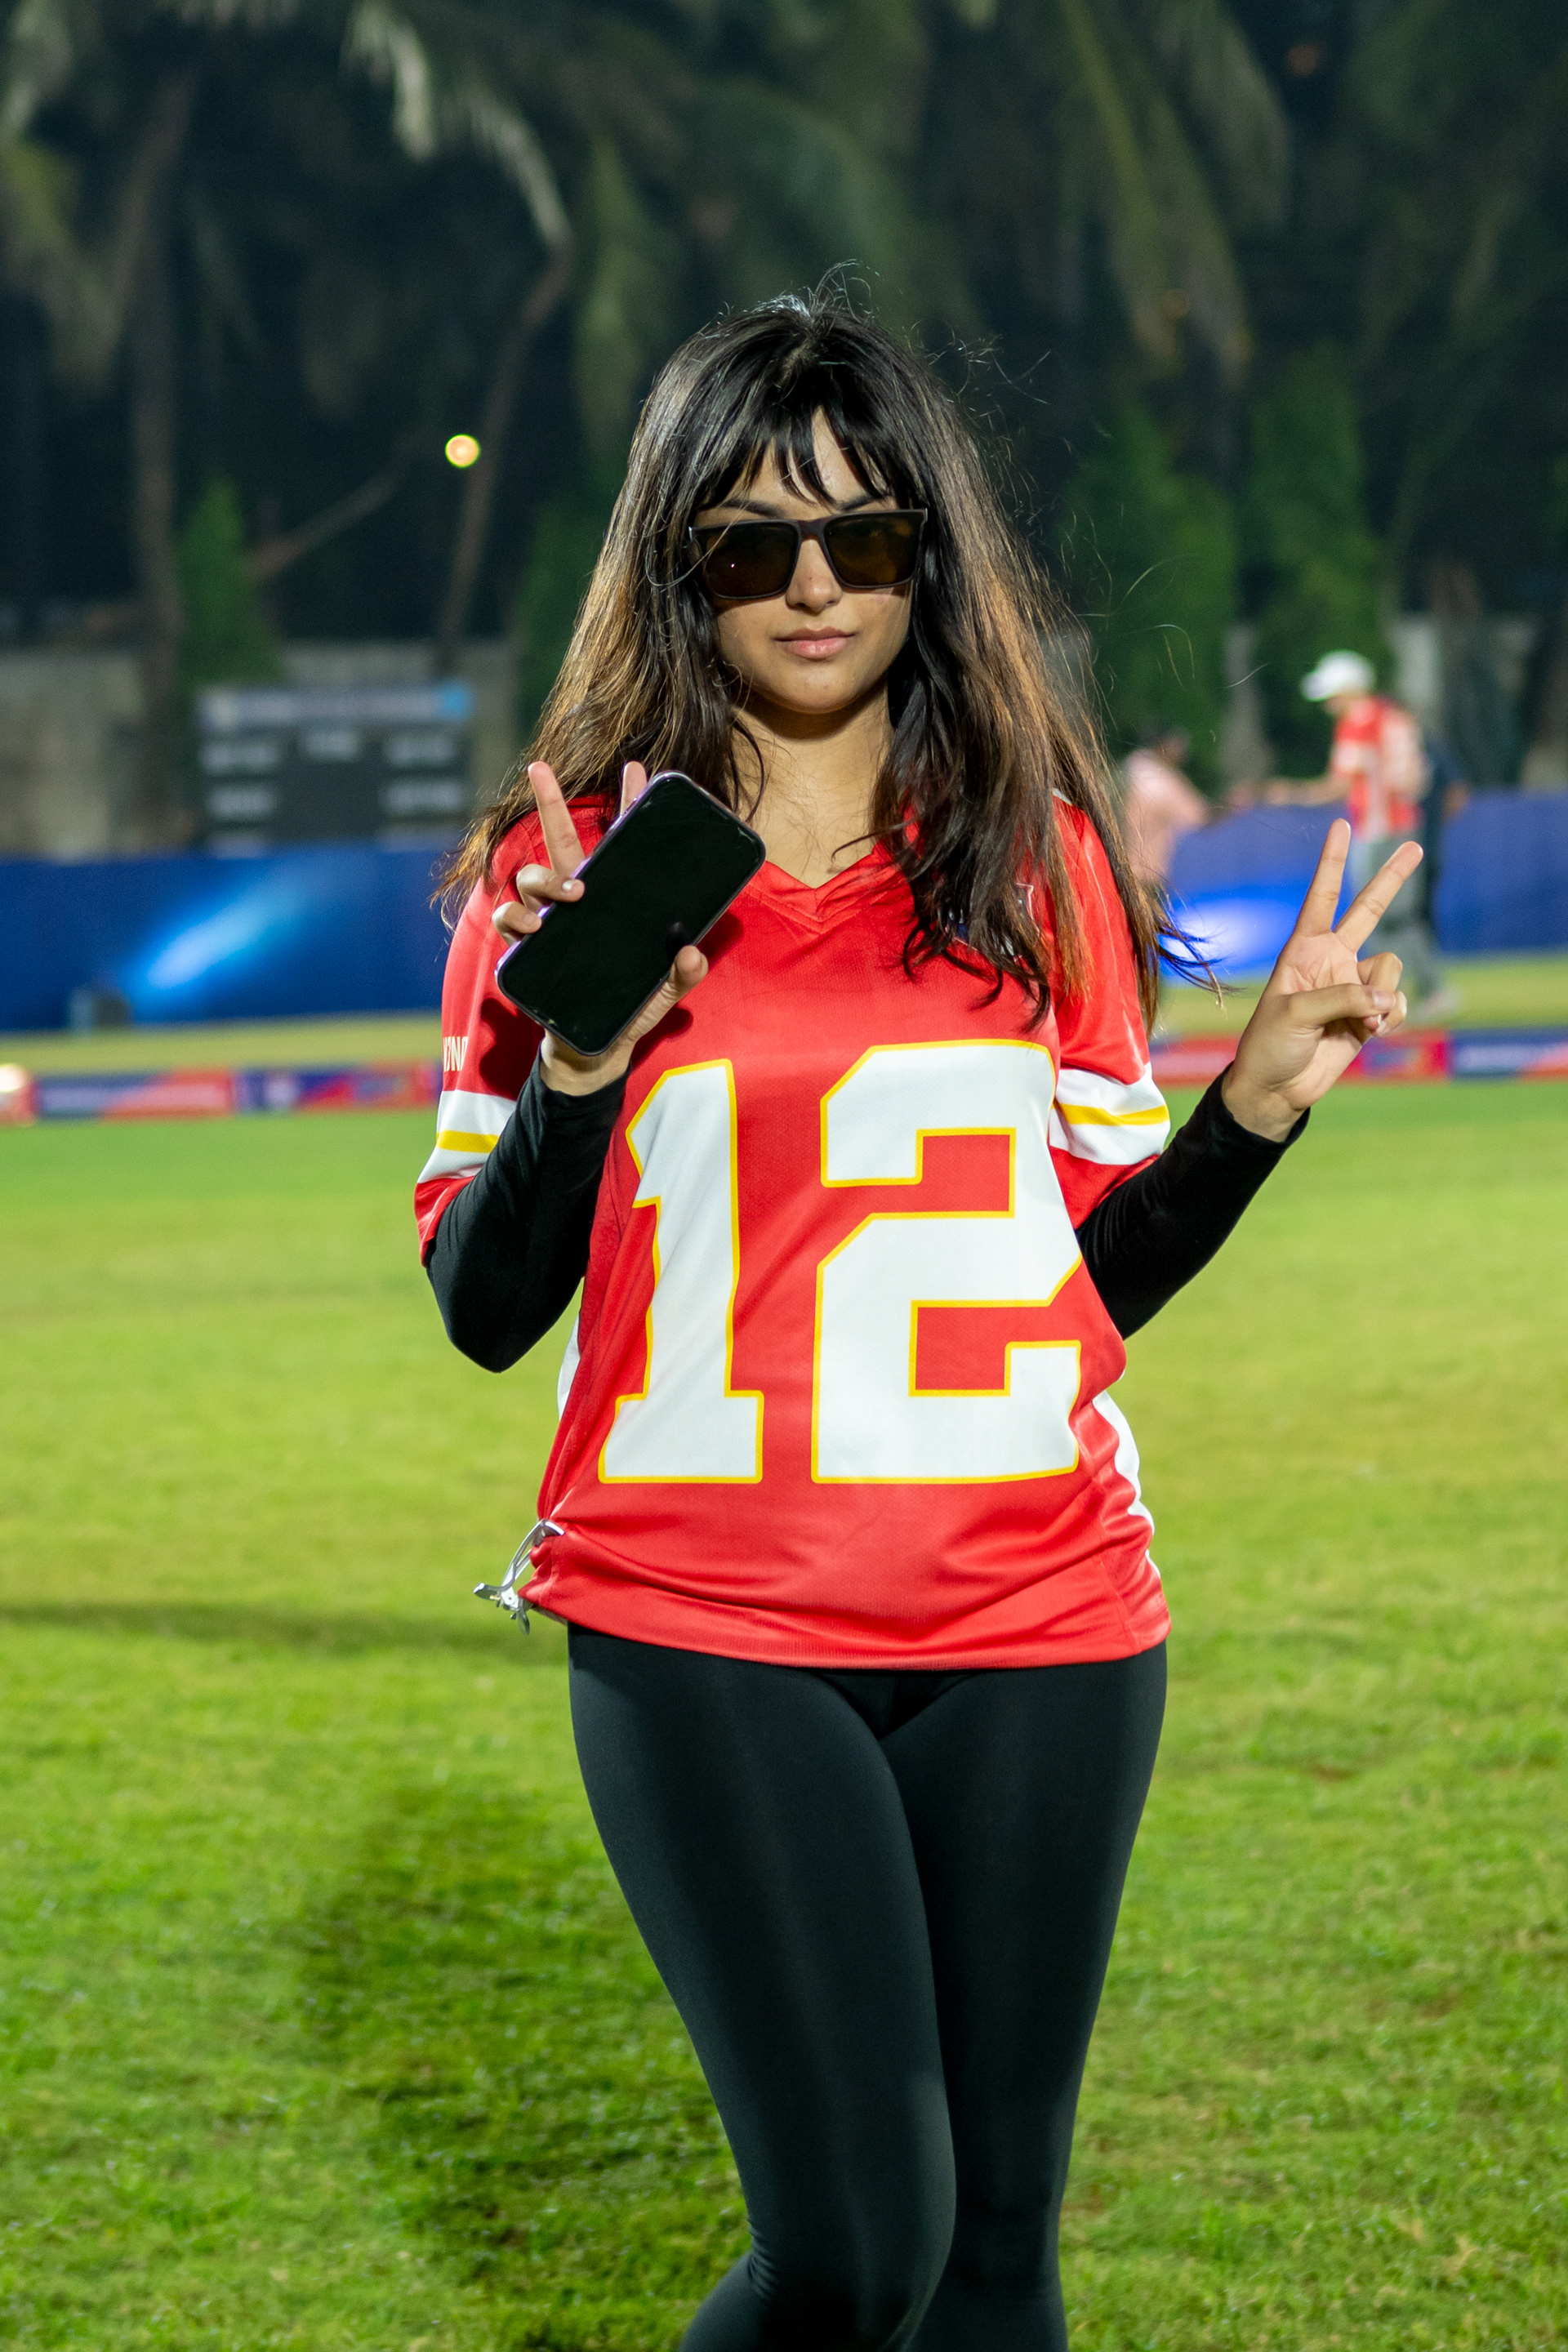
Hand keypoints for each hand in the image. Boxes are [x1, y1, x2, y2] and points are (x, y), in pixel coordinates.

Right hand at [492, 759, 708, 1094]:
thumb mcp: (666, 990)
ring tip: (573, 894)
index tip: (637, 769)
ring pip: (531, 877)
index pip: (619, 843)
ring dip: (546, 877)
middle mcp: (576, 901)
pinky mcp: (528, 949)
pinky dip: (518, 920)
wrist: (594, 1051)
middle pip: (559, 841)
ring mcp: (549, 922)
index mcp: (612, 899)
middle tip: (539, 767)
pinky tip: (535, 927)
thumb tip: (691, 952)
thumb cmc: (629, 1009)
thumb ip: (684, 972)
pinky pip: (511, 922)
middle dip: (549, 800)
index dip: (627, 805)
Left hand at [1220, 819, 1422, 1141]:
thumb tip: (1385, 996)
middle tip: (1415, 845)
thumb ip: (1342, 997)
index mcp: (1304, 949)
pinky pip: (1396, 1001)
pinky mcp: (1370, 1013)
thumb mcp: (1295, 1014)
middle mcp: (1332, 960)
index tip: (1340, 825)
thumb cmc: (1270, 1044)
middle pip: (1369, 910)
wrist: (1278, 1088)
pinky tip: (1370, 1031)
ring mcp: (1354, 985)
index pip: (1321, 896)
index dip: (1332, 862)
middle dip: (1392, 878)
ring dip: (1381, 994)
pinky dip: (1390, 1016)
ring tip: (1359, 1020)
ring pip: (1391, 969)